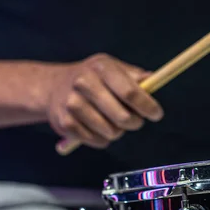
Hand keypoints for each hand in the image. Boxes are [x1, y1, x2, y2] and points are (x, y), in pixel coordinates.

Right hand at [46, 54, 162, 148]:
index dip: (147, 106)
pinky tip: (97, 127)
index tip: (156, 114)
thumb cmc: (93, 78)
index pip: (130, 92)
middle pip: (122, 117)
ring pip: (111, 132)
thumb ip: (134, 76)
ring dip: (118, 132)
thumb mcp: (112, 68)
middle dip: (135, 123)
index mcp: (102, 67)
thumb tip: (153, 81)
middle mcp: (84, 83)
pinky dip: (103, 139)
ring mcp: (72, 104)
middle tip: (135, 121)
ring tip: (112, 121)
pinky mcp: (65, 123)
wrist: (53, 86)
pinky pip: (97, 141)